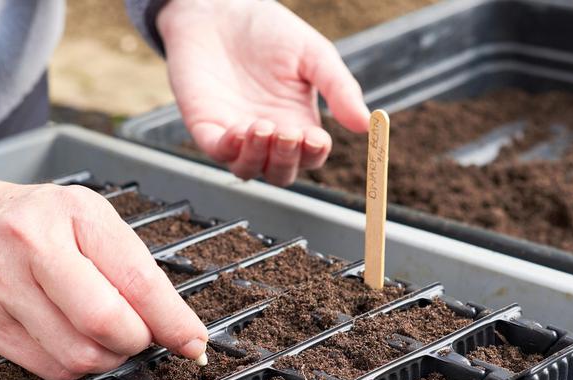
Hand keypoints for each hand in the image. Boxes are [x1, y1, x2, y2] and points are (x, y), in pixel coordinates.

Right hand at [0, 158, 207, 379]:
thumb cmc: (26, 219)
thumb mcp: (83, 216)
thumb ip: (129, 265)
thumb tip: (175, 326)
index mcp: (73, 214)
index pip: (137, 281)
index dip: (173, 322)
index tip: (193, 342)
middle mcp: (35, 248)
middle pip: (108, 325)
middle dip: (137, 341)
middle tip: (138, 333)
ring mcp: (4, 289)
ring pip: (80, 356)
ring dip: (107, 358)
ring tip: (103, 335)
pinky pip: (49, 369)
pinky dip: (74, 367)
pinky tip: (71, 341)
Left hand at [158, 0, 369, 185]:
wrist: (219, 8)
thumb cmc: (267, 31)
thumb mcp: (313, 55)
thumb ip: (338, 88)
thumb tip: (367, 123)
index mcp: (297, 122)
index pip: (310, 156)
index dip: (314, 154)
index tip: (317, 139)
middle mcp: (268, 135)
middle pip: (281, 171)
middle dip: (288, 159)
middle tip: (290, 133)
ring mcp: (235, 133)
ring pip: (249, 169)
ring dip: (259, 157)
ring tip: (265, 127)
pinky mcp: (206, 126)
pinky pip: (217, 151)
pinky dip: (229, 149)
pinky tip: (240, 131)